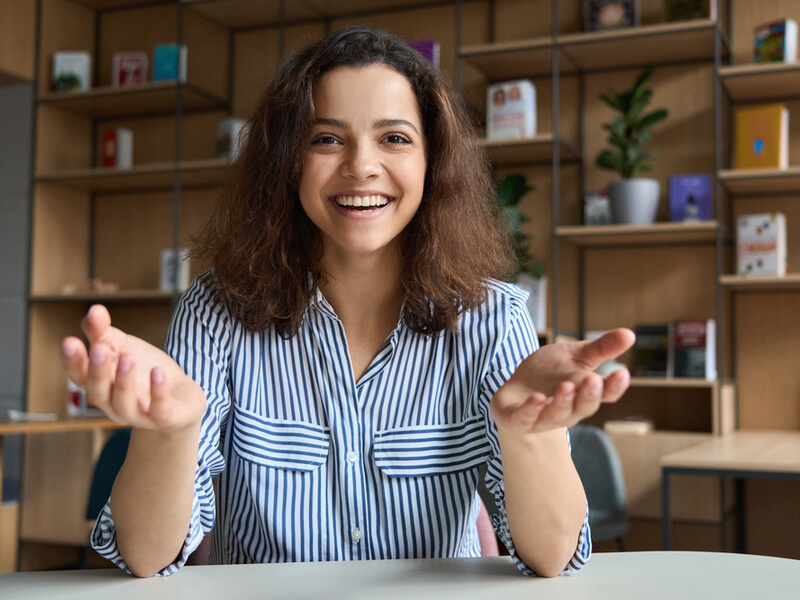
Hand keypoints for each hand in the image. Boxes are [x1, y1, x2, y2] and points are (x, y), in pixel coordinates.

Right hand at [61, 305, 205, 431]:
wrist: (182, 396)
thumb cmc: (144, 370)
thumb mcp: (123, 346)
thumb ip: (103, 331)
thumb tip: (94, 309)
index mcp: (100, 385)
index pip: (80, 376)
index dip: (73, 361)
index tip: (70, 341)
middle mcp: (113, 404)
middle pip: (98, 392)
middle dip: (97, 372)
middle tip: (99, 349)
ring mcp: (138, 414)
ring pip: (124, 405)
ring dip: (124, 382)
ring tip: (128, 357)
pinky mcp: (165, 418)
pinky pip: (160, 410)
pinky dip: (158, 392)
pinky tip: (158, 372)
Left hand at [491, 329, 634, 435]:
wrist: (517, 389)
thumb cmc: (551, 373)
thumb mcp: (576, 355)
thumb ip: (601, 348)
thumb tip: (630, 334)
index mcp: (584, 394)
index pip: (605, 394)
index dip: (614, 386)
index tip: (622, 373)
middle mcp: (568, 410)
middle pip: (583, 407)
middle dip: (588, 395)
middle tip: (593, 380)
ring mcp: (543, 417)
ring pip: (556, 415)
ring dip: (562, 403)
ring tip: (566, 387)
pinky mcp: (518, 420)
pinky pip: (525, 419)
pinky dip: (530, 411)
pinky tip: (536, 399)